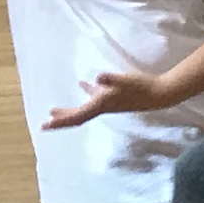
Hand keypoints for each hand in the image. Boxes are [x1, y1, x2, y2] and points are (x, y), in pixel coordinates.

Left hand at [45, 66, 181, 127]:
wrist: (159, 93)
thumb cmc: (141, 87)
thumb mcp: (125, 81)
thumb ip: (111, 79)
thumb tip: (98, 76)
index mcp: (100, 105)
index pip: (76, 117)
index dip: (60, 121)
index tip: (44, 126)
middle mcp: (101, 107)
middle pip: (77, 116)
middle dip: (61, 120)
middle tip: (45, 123)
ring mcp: (107, 103)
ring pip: (84, 109)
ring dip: (69, 110)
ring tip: (54, 110)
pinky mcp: (114, 96)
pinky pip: (94, 97)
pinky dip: (86, 92)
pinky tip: (83, 84)